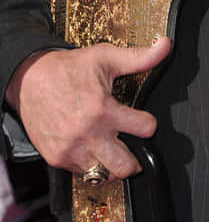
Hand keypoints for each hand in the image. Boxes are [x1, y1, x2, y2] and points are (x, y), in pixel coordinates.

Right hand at [5, 37, 170, 178]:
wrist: (29, 79)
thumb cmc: (68, 68)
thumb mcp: (105, 58)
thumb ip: (139, 57)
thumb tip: (165, 46)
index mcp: (103, 110)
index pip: (144, 129)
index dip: (149, 124)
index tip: (144, 121)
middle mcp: (88, 134)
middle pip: (125, 166)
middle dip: (135, 159)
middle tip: (132, 147)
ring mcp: (71, 149)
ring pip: (105, 174)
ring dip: (113, 164)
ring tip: (113, 150)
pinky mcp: (57, 158)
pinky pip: (83, 174)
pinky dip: (91, 165)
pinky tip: (93, 149)